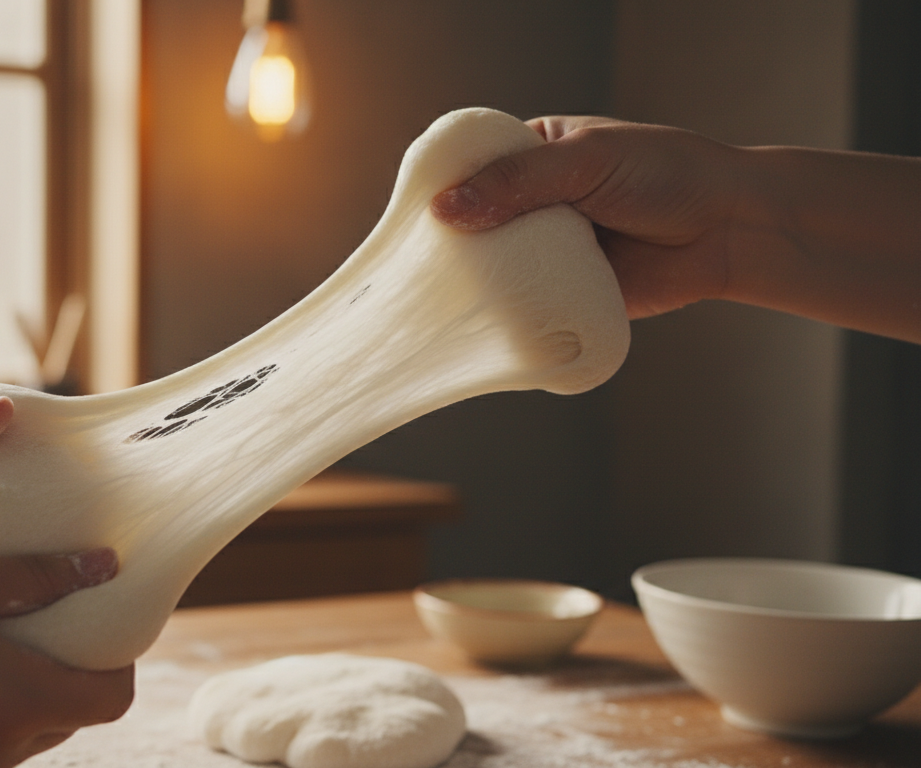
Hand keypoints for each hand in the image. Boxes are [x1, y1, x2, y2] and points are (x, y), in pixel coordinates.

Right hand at [0, 549, 133, 767]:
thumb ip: (30, 578)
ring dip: (22, 687)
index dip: (118, 659)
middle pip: (69, 715)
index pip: (110, 698)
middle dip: (66, 666)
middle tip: (38, 612)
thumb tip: (104, 568)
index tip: (97, 618)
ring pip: (26, 732)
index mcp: (8, 701)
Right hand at [430, 115, 744, 318]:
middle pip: (480, 223)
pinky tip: (482, 322)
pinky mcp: (569, 292)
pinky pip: (530, 304)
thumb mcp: (586, 161)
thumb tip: (445, 208)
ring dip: (481, 282)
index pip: (475, 168)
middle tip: (420, 265)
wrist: (732, 229)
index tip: (413, 213)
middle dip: (455, 244)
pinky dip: (511, 313)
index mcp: (537, 155)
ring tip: (443, 298)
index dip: (444, 189)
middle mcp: (539, 204)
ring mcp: (553, 250)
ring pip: (501, 267)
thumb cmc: (668, 174)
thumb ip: (518, 182)